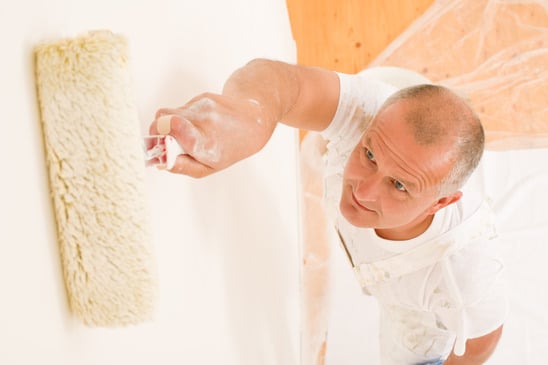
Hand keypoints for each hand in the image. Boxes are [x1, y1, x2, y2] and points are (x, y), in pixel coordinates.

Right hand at [149, 92, 275, 176]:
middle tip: (168, 142)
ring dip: (170, 124)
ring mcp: (204, 107)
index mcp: (207, 145)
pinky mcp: (203, 97)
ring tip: (189, 133)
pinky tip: (199, 123)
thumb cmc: (231, 147)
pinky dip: (182, 117)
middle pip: (162, 120)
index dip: (160, 135)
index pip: (176, 129)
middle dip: (159, 132)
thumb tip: (159, 161)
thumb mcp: (210, 166)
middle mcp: (206, 123)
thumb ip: (183, 166)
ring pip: (167, 113)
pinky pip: (179, 108)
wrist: (255, 120)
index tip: (158, 145)